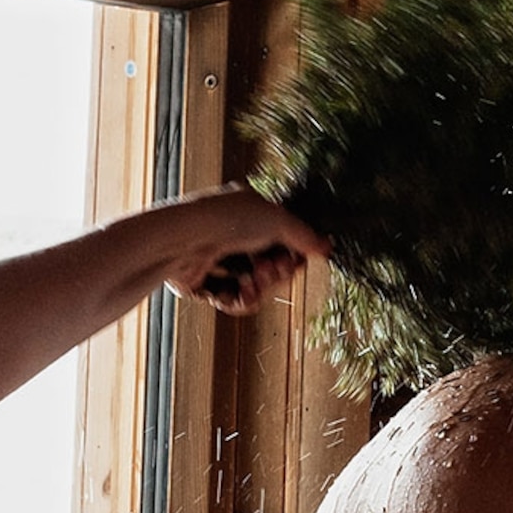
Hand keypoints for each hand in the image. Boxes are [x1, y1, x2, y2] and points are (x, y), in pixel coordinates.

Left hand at [149, 189, 326, 313]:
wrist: (185, 240)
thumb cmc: (228, 220)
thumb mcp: (278, 220)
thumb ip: (305, 235)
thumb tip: (328, 247)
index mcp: (249, 211)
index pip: (282, 238)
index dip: (293, 254)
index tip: (297, 259)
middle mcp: (233, 234)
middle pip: (270, 267)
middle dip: (275, 273)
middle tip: (270, 269)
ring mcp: (218, 260)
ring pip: (254, 287)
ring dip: (259, 289)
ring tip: (252, 281)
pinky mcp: (204, 284)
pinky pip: (233, 301)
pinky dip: (240, 300)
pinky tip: (240, 293)